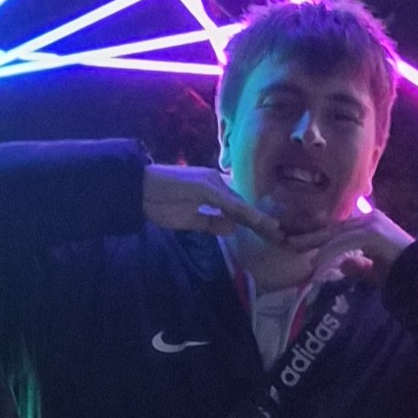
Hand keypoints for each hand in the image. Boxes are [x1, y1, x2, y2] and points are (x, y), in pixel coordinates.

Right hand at [142, 163, 272, 239]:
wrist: (136, 188)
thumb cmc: (158, 203)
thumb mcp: (188, 219)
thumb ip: (209, 222)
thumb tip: (232, 228)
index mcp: (213, 190)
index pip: (238, 208)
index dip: (254, 222)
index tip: (270, 235)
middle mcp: (216, 182)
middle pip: (244, 205)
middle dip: (262, 222)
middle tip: (281, 236)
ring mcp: (211, 182)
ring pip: (239, 203)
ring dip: (258, 218)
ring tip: (276, 231)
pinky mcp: (204, 186)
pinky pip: (228, 202)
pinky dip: (243, 213)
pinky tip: (257, 222)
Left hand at [302, 200, 413, 292]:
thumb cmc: (400, 271)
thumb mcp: (374, 268)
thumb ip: (359, 265)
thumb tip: (344, 265)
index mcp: (368, 224)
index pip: (337, 229)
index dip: (317, 236)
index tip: (298, 242)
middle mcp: (368, 219)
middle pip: (333, 228)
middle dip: (310, 236)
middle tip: (289, 241)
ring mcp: (371, 224)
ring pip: (336, 234)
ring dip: (314, 243)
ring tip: (296, 249)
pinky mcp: (373, 233)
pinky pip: (345, 243)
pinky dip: (329, 252)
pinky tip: (316, 260)